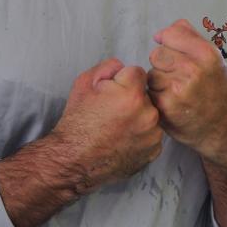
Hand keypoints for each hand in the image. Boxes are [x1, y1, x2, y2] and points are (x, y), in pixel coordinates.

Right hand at [52, 57, 162, 189]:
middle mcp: (147, 114)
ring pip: (151, 114)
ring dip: (139, 117)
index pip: (137, 73)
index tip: (112, 93)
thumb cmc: (77, 124)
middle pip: (146, 94)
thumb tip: (122, 66)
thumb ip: (107, 67)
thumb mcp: (84, 84)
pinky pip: (152, 134)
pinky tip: (123, 139)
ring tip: (117, 127)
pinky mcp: (154, 150)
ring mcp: (152, 135)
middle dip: (132, 99)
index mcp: (132, 95)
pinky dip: (141, 135)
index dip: (122, 80)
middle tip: (112, 113)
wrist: (73, 160)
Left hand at [148, 19, 226, 161]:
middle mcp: (193, 69)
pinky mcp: (166, 106)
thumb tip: (159, 34)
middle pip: (157, 54)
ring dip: (159, 82)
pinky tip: (172, 103)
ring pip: (151, 74)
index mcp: (206, 54)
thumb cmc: (215, 88)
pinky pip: (150, 92)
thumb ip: (188, 37)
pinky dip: (157, 98)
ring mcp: (178, 89)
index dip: (170, 44)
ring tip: (176, 91)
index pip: (171, 34)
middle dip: (163, 64)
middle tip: (178, 77)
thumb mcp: (212, 58)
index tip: (177, 54)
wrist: (224, 126)